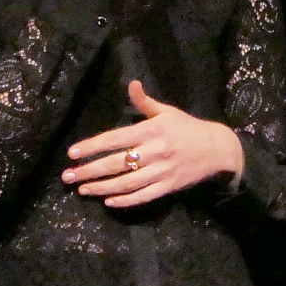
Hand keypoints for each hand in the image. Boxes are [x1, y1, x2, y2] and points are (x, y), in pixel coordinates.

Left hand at [62, 80, 244, 207]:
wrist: (218, 149)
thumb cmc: (188, 128)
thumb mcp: (167, 111)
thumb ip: (145, 102)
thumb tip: (131, 83)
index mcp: (152, 130)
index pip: (115, 138)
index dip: (92, 146)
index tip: (72, 153)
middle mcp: (155, 151)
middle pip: (116, 164)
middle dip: (89, 171)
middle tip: (67, 177)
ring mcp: (162, 171)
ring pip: (126, 183)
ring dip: (101, 188)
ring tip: (83, 190)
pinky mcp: (169, 187)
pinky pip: (143, 196)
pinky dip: (124, 201)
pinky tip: (108, 201)